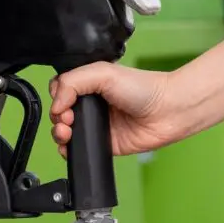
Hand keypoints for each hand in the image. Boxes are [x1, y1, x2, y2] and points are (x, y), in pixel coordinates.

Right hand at [49, 62, 188, 157]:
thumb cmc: (144, 88)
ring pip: (65, 131)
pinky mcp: (103, 143)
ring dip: (59, 133)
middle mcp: (91, 103)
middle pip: (59, 112)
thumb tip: (56, 103)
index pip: (60, 89)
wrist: (167, 111)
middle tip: (67, 118)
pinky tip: (70, 146)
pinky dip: (69, 150)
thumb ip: (73, 82)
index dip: (56, 98)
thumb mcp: (103, 72)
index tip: (62, 104)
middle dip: (56, 117)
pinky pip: (79, 149)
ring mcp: (97, 124)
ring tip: (67, 132)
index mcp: (89, 83)